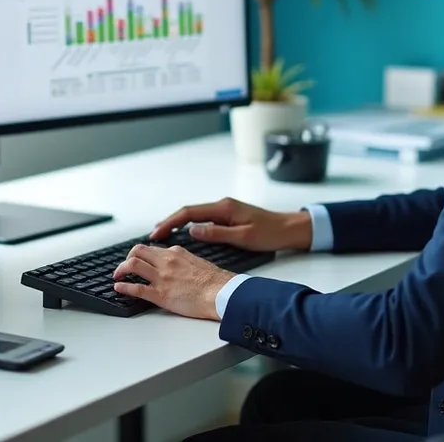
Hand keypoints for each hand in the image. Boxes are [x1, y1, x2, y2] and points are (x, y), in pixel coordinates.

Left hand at [113, 245, 232, 319]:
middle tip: (125, 266)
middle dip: (128, 258)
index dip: (143, 255)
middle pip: (138, 251)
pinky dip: (123, 287)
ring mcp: (162, 277)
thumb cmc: (216, 281)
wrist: (221, 292)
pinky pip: (136, 288)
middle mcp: (166, 262)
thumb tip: (181, 266)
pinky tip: (118, 288)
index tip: (139, 259)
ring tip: (117, 275)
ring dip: (121, 269)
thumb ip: (185, 262)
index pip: (153, 249)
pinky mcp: (160, 294)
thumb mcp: (199, 263)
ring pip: (133, 265)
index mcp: (176, 253)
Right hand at [150, 197, 311, 251]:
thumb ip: (217, 234)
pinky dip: (189, 224)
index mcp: (224, 208)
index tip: (156, 233)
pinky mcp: (229, 216)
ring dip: (178, 223)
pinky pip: (203, 218)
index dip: (170, 222)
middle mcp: (222, 205)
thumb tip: (192, 231)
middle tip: (153, 235)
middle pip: (188, 212)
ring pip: (195, 215)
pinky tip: (184, 233)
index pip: (189, 213)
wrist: (290, 229)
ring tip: (163, 235)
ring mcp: (225, 210)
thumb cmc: (271, 233)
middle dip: (169, 222)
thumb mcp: (244, 237)